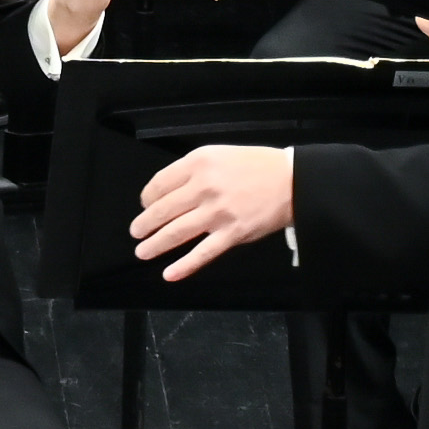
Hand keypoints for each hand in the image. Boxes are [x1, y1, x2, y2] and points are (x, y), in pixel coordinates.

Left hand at [131, 141, 298, 278]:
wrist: (292, 180)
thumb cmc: (256, 166)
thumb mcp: (218, 155)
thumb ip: (193, 170)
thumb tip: (168, 191)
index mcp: (198, 164)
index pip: (159, 184)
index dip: (147, 198)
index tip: (145, 205)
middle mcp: (204, 187)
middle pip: (163, 209)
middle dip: (145, 224)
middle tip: (136, 232)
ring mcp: (218, 212)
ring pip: (177, 232)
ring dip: (156, 244)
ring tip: (143, 251)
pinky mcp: (233, 233)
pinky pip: (203, 253)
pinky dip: (184, 266)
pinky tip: (169, 273)